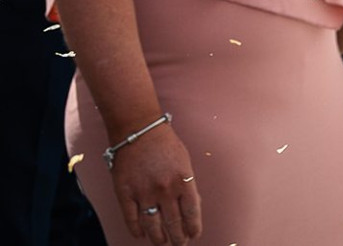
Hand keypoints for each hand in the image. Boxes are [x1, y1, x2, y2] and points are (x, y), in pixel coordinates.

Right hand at [109, 121, 199, 244]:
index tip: (194, 235)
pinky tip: (141, 235)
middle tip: (180, 244)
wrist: (139, 131)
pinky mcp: (125, 193)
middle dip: (178, 237)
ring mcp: (144, 193)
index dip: (193, 227)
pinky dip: (136, 230)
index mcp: (183, 180)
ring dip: (158, 238)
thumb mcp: (185, 162)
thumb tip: (191, 207)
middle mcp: (165, 189)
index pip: (191, 212)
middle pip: (173, 223)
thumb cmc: (166, 145)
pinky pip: (131, 218)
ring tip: (162, 243)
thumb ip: (187, 184)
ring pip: (152, 225)